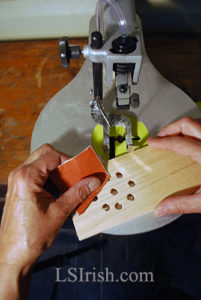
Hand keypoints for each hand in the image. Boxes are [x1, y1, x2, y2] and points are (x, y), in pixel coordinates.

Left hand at [0, 144, 99, 298]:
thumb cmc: (29, 237)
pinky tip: (60, 190)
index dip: (70, 160)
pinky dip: (50, 177)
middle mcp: (19, 176)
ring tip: (70, 183)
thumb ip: (78, 193)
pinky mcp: (19, 188)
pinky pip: (36, 174)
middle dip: (63, 161)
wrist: (14, 254)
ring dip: (57, 170)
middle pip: (45, 154)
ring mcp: (17, 181)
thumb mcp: (59, 212)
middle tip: (76, 173)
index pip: (52, 155)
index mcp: (26, 178)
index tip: (82, 168)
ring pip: (40, 163)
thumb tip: (92, 181)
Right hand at [148, 117, 200, 216]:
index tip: (153, 142)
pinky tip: (195, 141)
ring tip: (175, 136)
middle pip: (188, 124)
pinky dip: (196, 131)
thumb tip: (162, 208)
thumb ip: (182, 204)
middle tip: (161, 136)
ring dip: (184, 127)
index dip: (162, 141)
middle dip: (170, 128)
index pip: (178, 143)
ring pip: (199, 123)